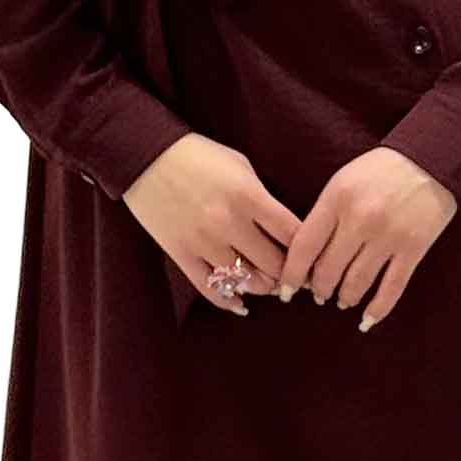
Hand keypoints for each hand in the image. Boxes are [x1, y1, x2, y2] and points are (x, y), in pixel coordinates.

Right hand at [122, 134, 301, 316]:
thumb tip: (283, 230)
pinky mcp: (182, 254)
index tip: (314, 257)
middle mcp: (230, 223)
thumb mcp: (241, 166)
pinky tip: (241, 305)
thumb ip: (263, 198)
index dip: (309, 250)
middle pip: (274, 264)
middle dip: (289, 273)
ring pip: (246, 281)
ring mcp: (204, 242)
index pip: (293, 234)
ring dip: (263, 286)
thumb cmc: (198, 155)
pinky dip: (229, 302)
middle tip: (295, 277)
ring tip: (269, 284)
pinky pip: (210, 289)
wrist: (145, 156)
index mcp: (249, 196)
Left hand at [275, 148, 457, 330]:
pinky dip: (377, 309)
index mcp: (337, 199)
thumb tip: (308, 256)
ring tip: (341, 301)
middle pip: (329, 270)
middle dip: (319, 289)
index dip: (292, 274)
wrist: (431, 158)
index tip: (286, 290)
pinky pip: (392, 288)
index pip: (305, 246)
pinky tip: (367, 319)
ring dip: (345, 298)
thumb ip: (324, 214)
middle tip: (318, 294)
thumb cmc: (380, 169)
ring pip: (357, 283)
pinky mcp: (413, 248)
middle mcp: (360, 220)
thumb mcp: (343, 180)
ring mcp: (388, 236)